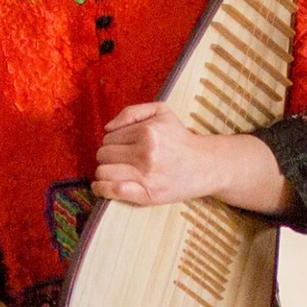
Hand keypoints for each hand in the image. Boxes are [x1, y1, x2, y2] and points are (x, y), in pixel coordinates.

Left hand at [95, 102, 223, 206]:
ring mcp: (146, 175)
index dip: (113, 143)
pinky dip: (102, 189)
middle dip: (109, 157)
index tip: (124, 148)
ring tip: (115, 172)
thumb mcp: (161, 112)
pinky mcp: (147, 194)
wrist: (205, 165)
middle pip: (103, 155)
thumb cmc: (180, 138)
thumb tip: (107, 128)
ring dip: (105, 173)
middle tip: (122, 160)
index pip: (108, 138)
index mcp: (147, 131)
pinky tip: (102, 187)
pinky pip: (113, 190)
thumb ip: (132, 112)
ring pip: (103, 172)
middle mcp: (146, 152)